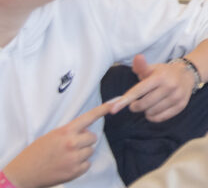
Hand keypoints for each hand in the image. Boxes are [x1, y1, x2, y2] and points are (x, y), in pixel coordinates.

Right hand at [2, 98, 121, 187]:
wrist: (24, 173)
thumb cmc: (37, 152)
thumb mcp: (52, 136)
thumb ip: (70, 132)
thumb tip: (86, 129)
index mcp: (65, 132)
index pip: (88, 117)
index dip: (103, 110)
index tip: (115, 103)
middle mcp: (71, 143)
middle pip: (92, 137)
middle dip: (85, 140)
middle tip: (70, 146)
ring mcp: (74, 158)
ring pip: (90, 150)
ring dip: (82, 153)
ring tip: (66, 157)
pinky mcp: (75, 171)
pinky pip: (87, 164)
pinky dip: (80, 165)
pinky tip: (67, 165)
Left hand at [118, 54, 195, 122]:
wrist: (188, 75)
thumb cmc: (164, 73)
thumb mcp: (152, 68)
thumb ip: (141, 66)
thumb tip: (137, 57)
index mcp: (160, 77)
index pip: (138, 91)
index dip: (124, 101)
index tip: (113, 109)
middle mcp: (170, 86)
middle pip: (143, 105)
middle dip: (135, 106)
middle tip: (136, 103)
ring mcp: (176, 97)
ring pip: (151, 112)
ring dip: (146, 111)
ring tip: (149, 104)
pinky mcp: (180, 106)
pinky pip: (160, 118)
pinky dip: (153, 116)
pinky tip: (155, 110)